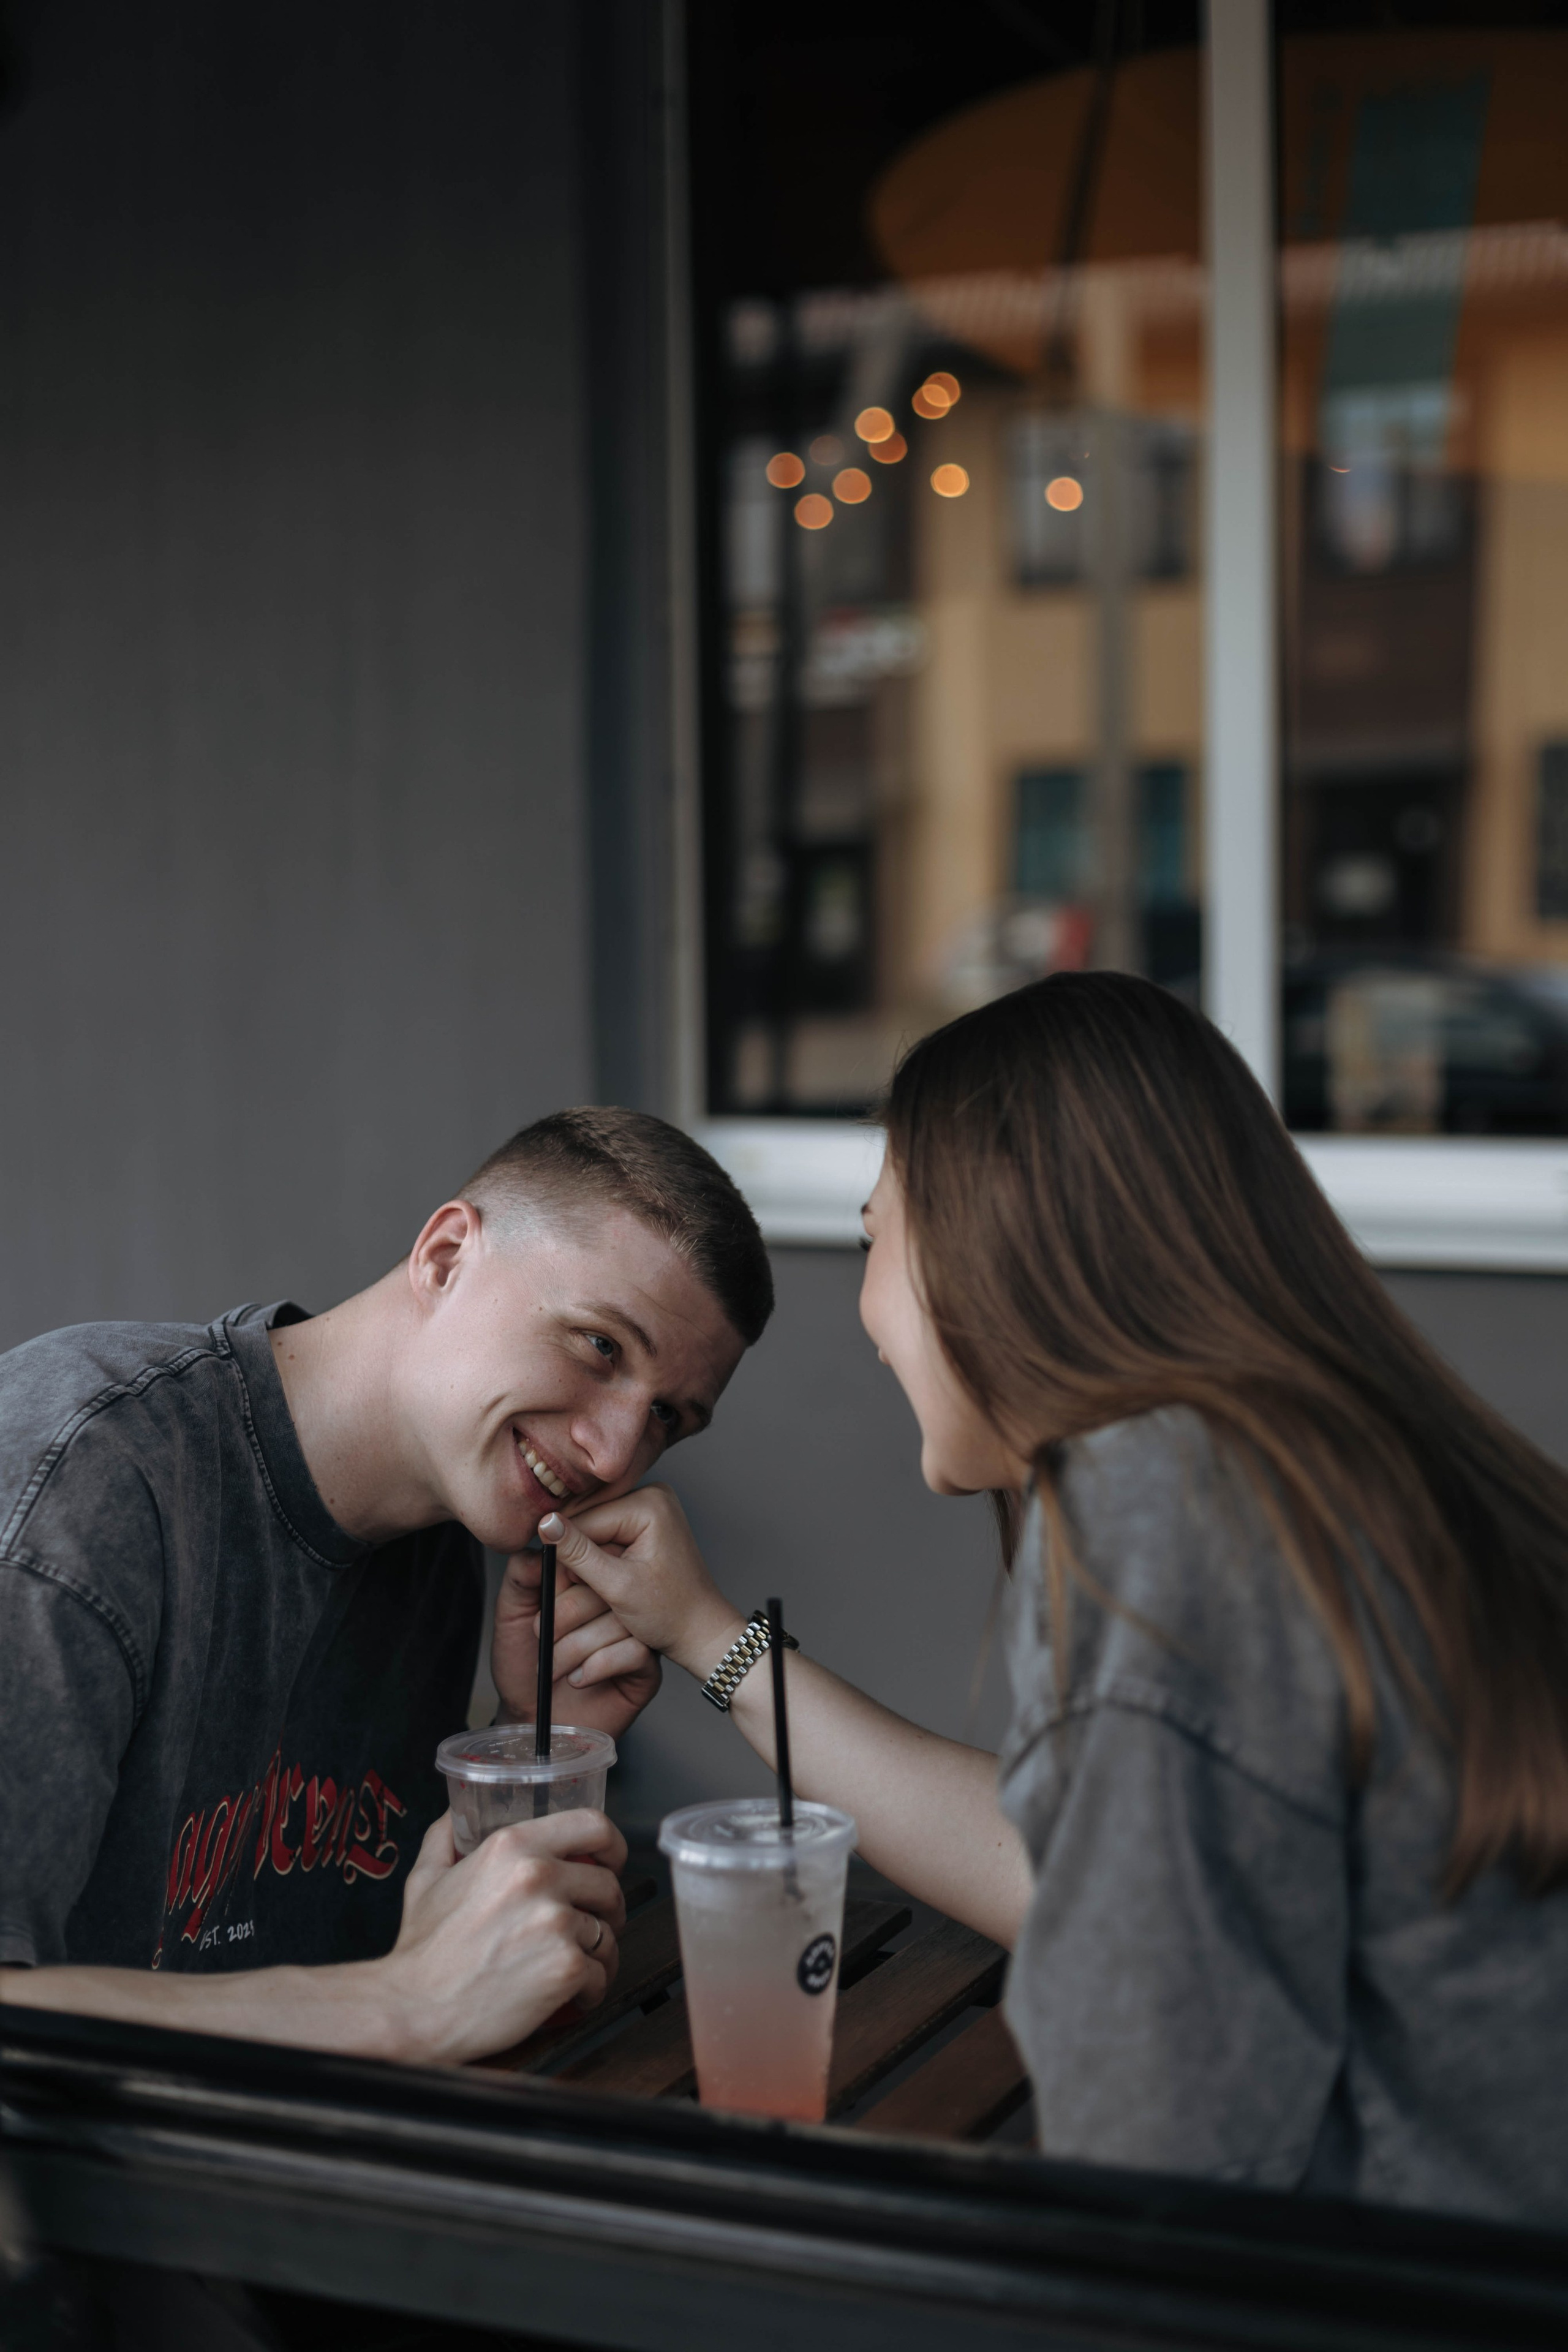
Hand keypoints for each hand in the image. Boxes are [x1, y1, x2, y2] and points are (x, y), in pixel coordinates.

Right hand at [375, 1809, 626, 2064]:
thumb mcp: (426, 1877)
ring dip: (598, 1952)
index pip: (593, 1825)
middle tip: (589, 1926)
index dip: (612, 1844)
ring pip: (607, 1934)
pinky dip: (591, 1988)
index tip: (611, 1861)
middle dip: (606, 1909)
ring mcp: (556, 1922)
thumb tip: (457, 1810)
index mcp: (512, 1846)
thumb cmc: (422, 1950)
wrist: (415, 2010)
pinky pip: (601, 1974)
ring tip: (573, 1965)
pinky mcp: (566, 1967)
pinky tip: (569, 1994)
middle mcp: (539, 1876)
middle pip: (607, 1884)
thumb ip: (445, 1837)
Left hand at [491, 1547, 661, 1739]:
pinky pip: (635, 1652)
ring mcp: (636, 1635)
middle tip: (542, 1637)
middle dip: (567, 1615)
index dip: (567, 1574)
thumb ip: (524, 1574)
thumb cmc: (522, 1666)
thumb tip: (547, 1541)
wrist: (530, 1719)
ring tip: (554, 1667)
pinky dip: (599, 1665)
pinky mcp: (646, 1668)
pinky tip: (578, 1678)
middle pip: (610, 1586)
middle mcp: (617, 1605)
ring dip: (576, 1647)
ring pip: (621, 1621)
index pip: (594, 1556)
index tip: (545, 1597)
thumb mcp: (512, 1612)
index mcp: (590, 1583)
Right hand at [539, 1485, 743, 1682]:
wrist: (699, 1630)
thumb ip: (578, 1553)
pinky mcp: (646, 1523)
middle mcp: (651, 1496)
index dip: (564, 1552)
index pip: (585, 1520)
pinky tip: (598, 1579)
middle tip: (568, 1589)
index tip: (553, 1583)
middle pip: (590, 1521)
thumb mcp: (618, 1586)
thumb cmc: (669, 1614)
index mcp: (649, 1503)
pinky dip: (599, 1557)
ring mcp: (650, 1508)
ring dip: (585, 1558)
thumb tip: (544, 1522)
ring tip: (587, 1587)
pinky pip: (608, 1534)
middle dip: (576, 1555)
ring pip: (595, 1529)